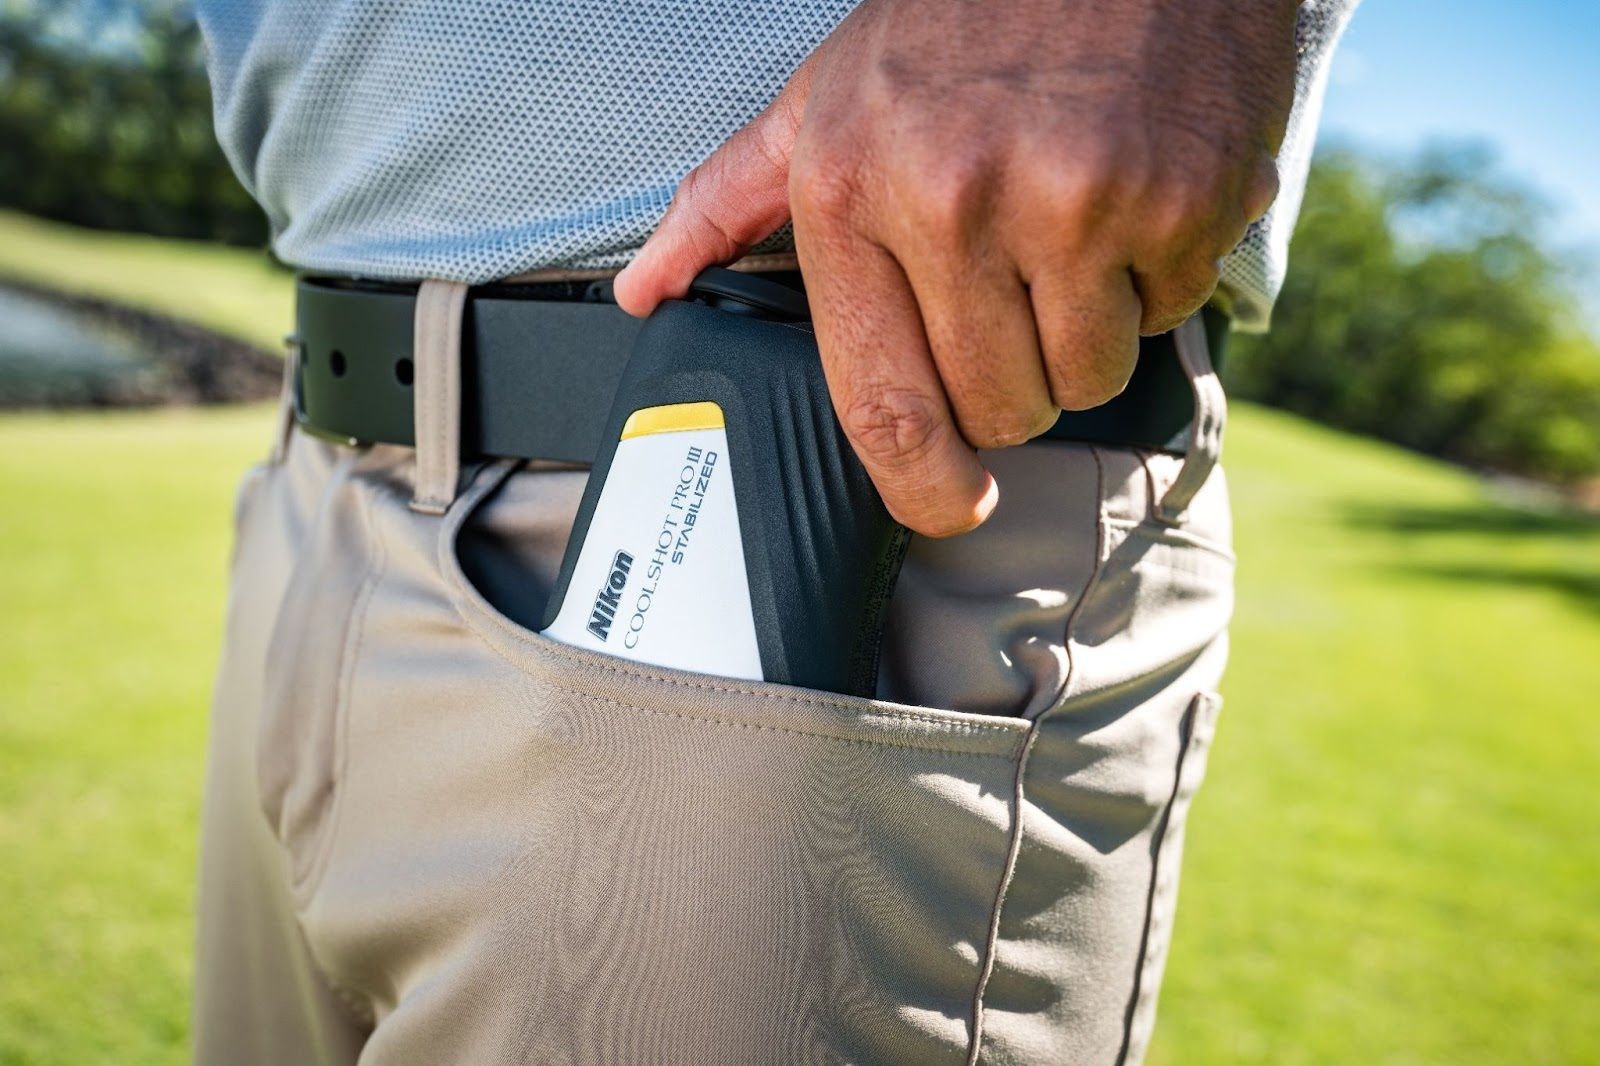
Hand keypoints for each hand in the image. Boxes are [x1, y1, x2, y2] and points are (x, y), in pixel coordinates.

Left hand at [614, 0, 1296, 535]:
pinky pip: (1169, 315)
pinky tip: (1130, 197)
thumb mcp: (825, 98)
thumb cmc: (958, 18)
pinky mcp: (1184, 197)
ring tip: (1071, 232)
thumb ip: (729, 203)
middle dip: (1011, 383)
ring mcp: (1079, 200)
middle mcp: (958, 201)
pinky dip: (1158, 278)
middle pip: (997, 410)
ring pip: (1085, 378)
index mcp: (852, 190)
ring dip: (1085, 334)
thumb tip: (646, 293)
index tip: (947, 505)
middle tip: (1014, 293)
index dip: (919, 488)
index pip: (881, 404)